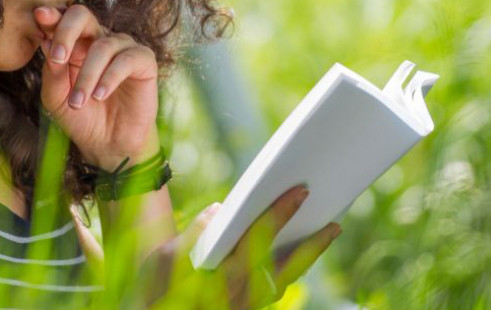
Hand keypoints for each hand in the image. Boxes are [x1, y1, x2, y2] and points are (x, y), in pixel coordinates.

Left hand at [35, 5, 159, 167]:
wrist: (108, 145)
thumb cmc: (81, 118)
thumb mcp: (56, 98)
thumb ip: (52, 72)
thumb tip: (46, 42)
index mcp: (75, 43)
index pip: (62, 21)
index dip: (52, 17)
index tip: (39, 16)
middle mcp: (98, 39)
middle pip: (83, 16)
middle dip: (67, 32)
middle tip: (57, 58)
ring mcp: (122, 48)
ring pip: (102, 46)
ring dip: (87, 76)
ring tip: (79, 102)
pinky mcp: (144, 61)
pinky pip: (127, 59)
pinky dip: (110, 78)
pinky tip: (100, 96)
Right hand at [137, 186, 341, 308]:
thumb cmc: (155, 290)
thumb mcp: (164, 260)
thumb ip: (195, 234)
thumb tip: (219, 211)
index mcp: (221, 277)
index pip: (258, 239)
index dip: (280, 213)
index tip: (299, 192)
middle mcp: (240, 296)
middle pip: (287, 269)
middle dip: (313, 245)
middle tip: (336, 224)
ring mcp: (246, 307)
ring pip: (285, 282)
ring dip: (306, 259)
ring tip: (326, 233)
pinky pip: (274, 289)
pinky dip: (290, 270)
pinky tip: (298, 254)